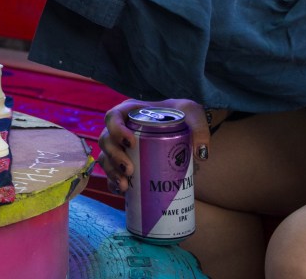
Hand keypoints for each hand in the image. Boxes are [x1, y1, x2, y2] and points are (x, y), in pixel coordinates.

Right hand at [97, 98, 212, 194]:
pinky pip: (111, 174)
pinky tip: (122, 192)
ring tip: (125, 185)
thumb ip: (199, 127)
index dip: (116, 130)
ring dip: (111, 172)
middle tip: (130, 170)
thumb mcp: (192, 113)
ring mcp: (120, 148)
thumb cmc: (181, 116)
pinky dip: (113, 182)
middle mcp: (120, 129)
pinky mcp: (123, 164)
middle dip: (114, 156)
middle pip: (106, 140)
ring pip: (105, 158)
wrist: (182, 130)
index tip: (131, 143)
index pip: (113, 117)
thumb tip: (200, 153)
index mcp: (129, 112)